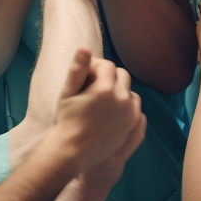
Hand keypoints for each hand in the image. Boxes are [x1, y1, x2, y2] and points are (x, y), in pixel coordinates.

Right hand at [49, 49, 145, 174]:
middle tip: (92, 85)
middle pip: (121, 75)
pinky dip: (125, 103)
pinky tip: (110, 110)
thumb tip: (84, 48)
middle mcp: (122, 99)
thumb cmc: (66, 120)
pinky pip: (134, 105)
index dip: (95, 67)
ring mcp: (130, 113)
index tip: (85, 75)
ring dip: (118, 89)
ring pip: (129, 90)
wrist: (72, 152)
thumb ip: (77, 69)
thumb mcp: (67, 92)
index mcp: (105, 89)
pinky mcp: (133, 125)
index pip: (107, 65)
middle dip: (108, 76)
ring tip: (101, 98)